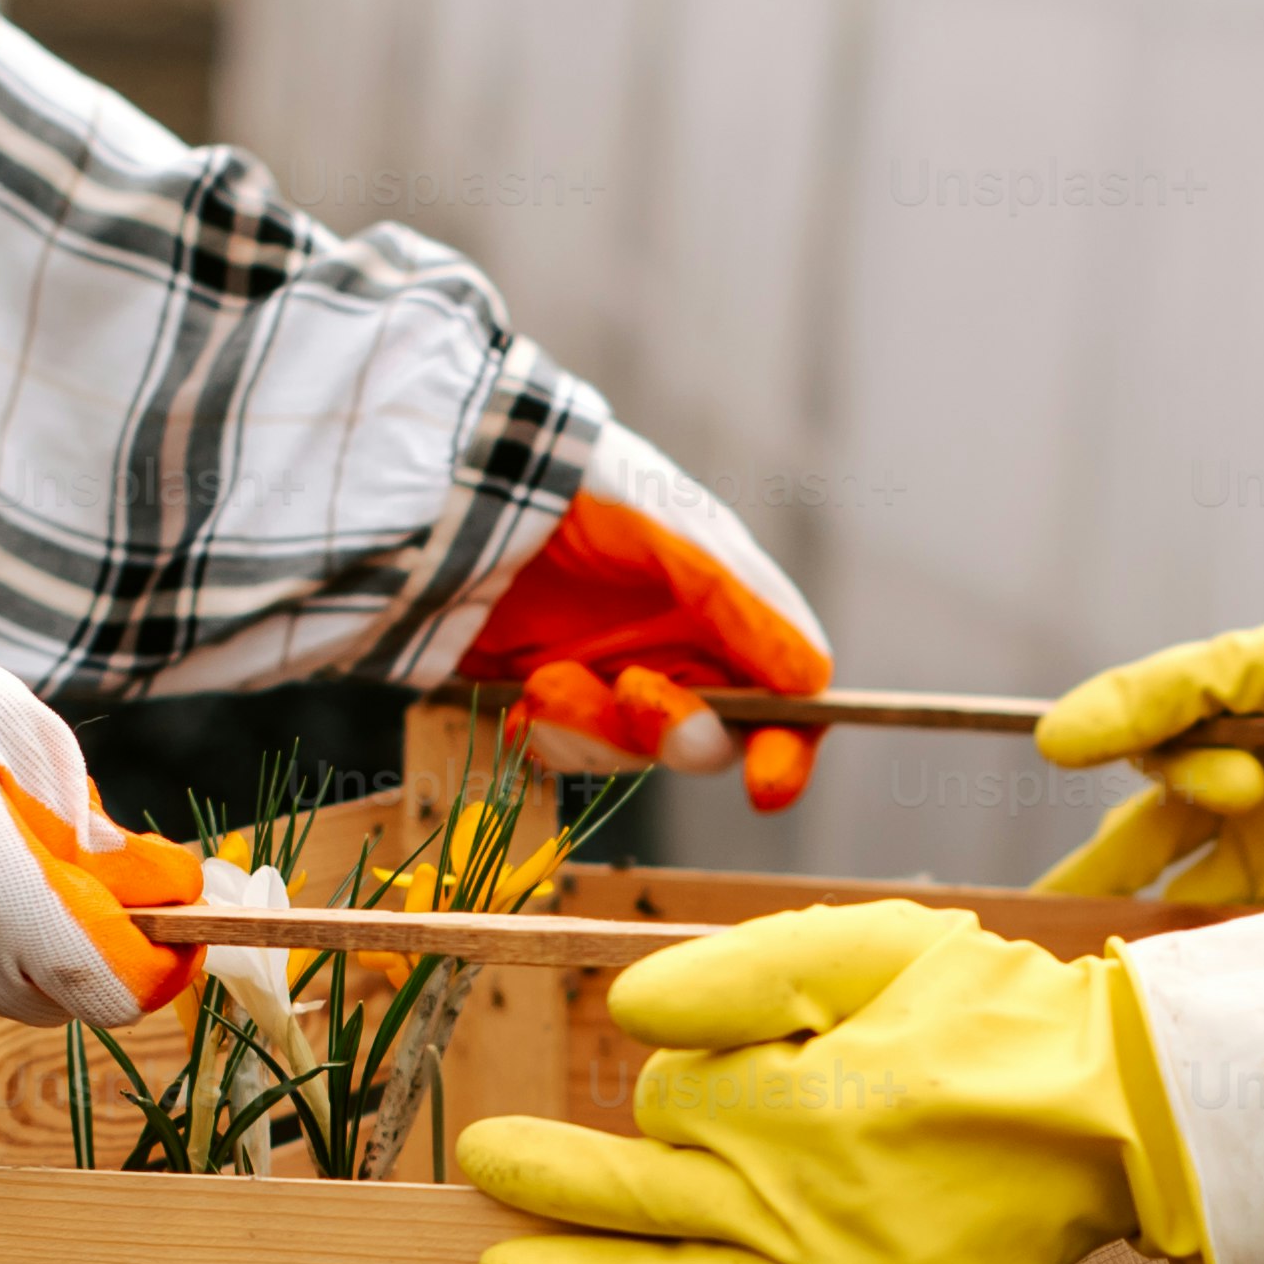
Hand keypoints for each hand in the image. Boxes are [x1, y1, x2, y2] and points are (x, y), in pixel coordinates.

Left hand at [456, 900, 1201, 1263]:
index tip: (713, 1062)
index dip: (674, 1075)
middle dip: (543, 1183)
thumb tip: (621, 1016)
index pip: (669, 1098)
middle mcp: (790, 1209)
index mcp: (788, 1105)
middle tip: (482, 1165)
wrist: (1115, 1122)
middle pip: (626, 1202)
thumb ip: (738, 971)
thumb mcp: (869, 945)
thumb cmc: (992, 1018)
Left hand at [457, 420, 834, 811]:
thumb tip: (808, 680)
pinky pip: (563, 751)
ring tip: (548, 677)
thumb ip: (740, 603)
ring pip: (629, 754)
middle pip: (707, 738)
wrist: (456, 480)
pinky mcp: (546, 694)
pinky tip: (522, 692)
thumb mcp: (673, 530)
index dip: (786, 743)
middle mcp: (674, 651)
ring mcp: (609, 677)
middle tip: (631, 692)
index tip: (767, 782)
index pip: (785, 695)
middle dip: (672, 731)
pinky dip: (545, 733)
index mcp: (726, 609)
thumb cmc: (582, 485)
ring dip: (592, 729)